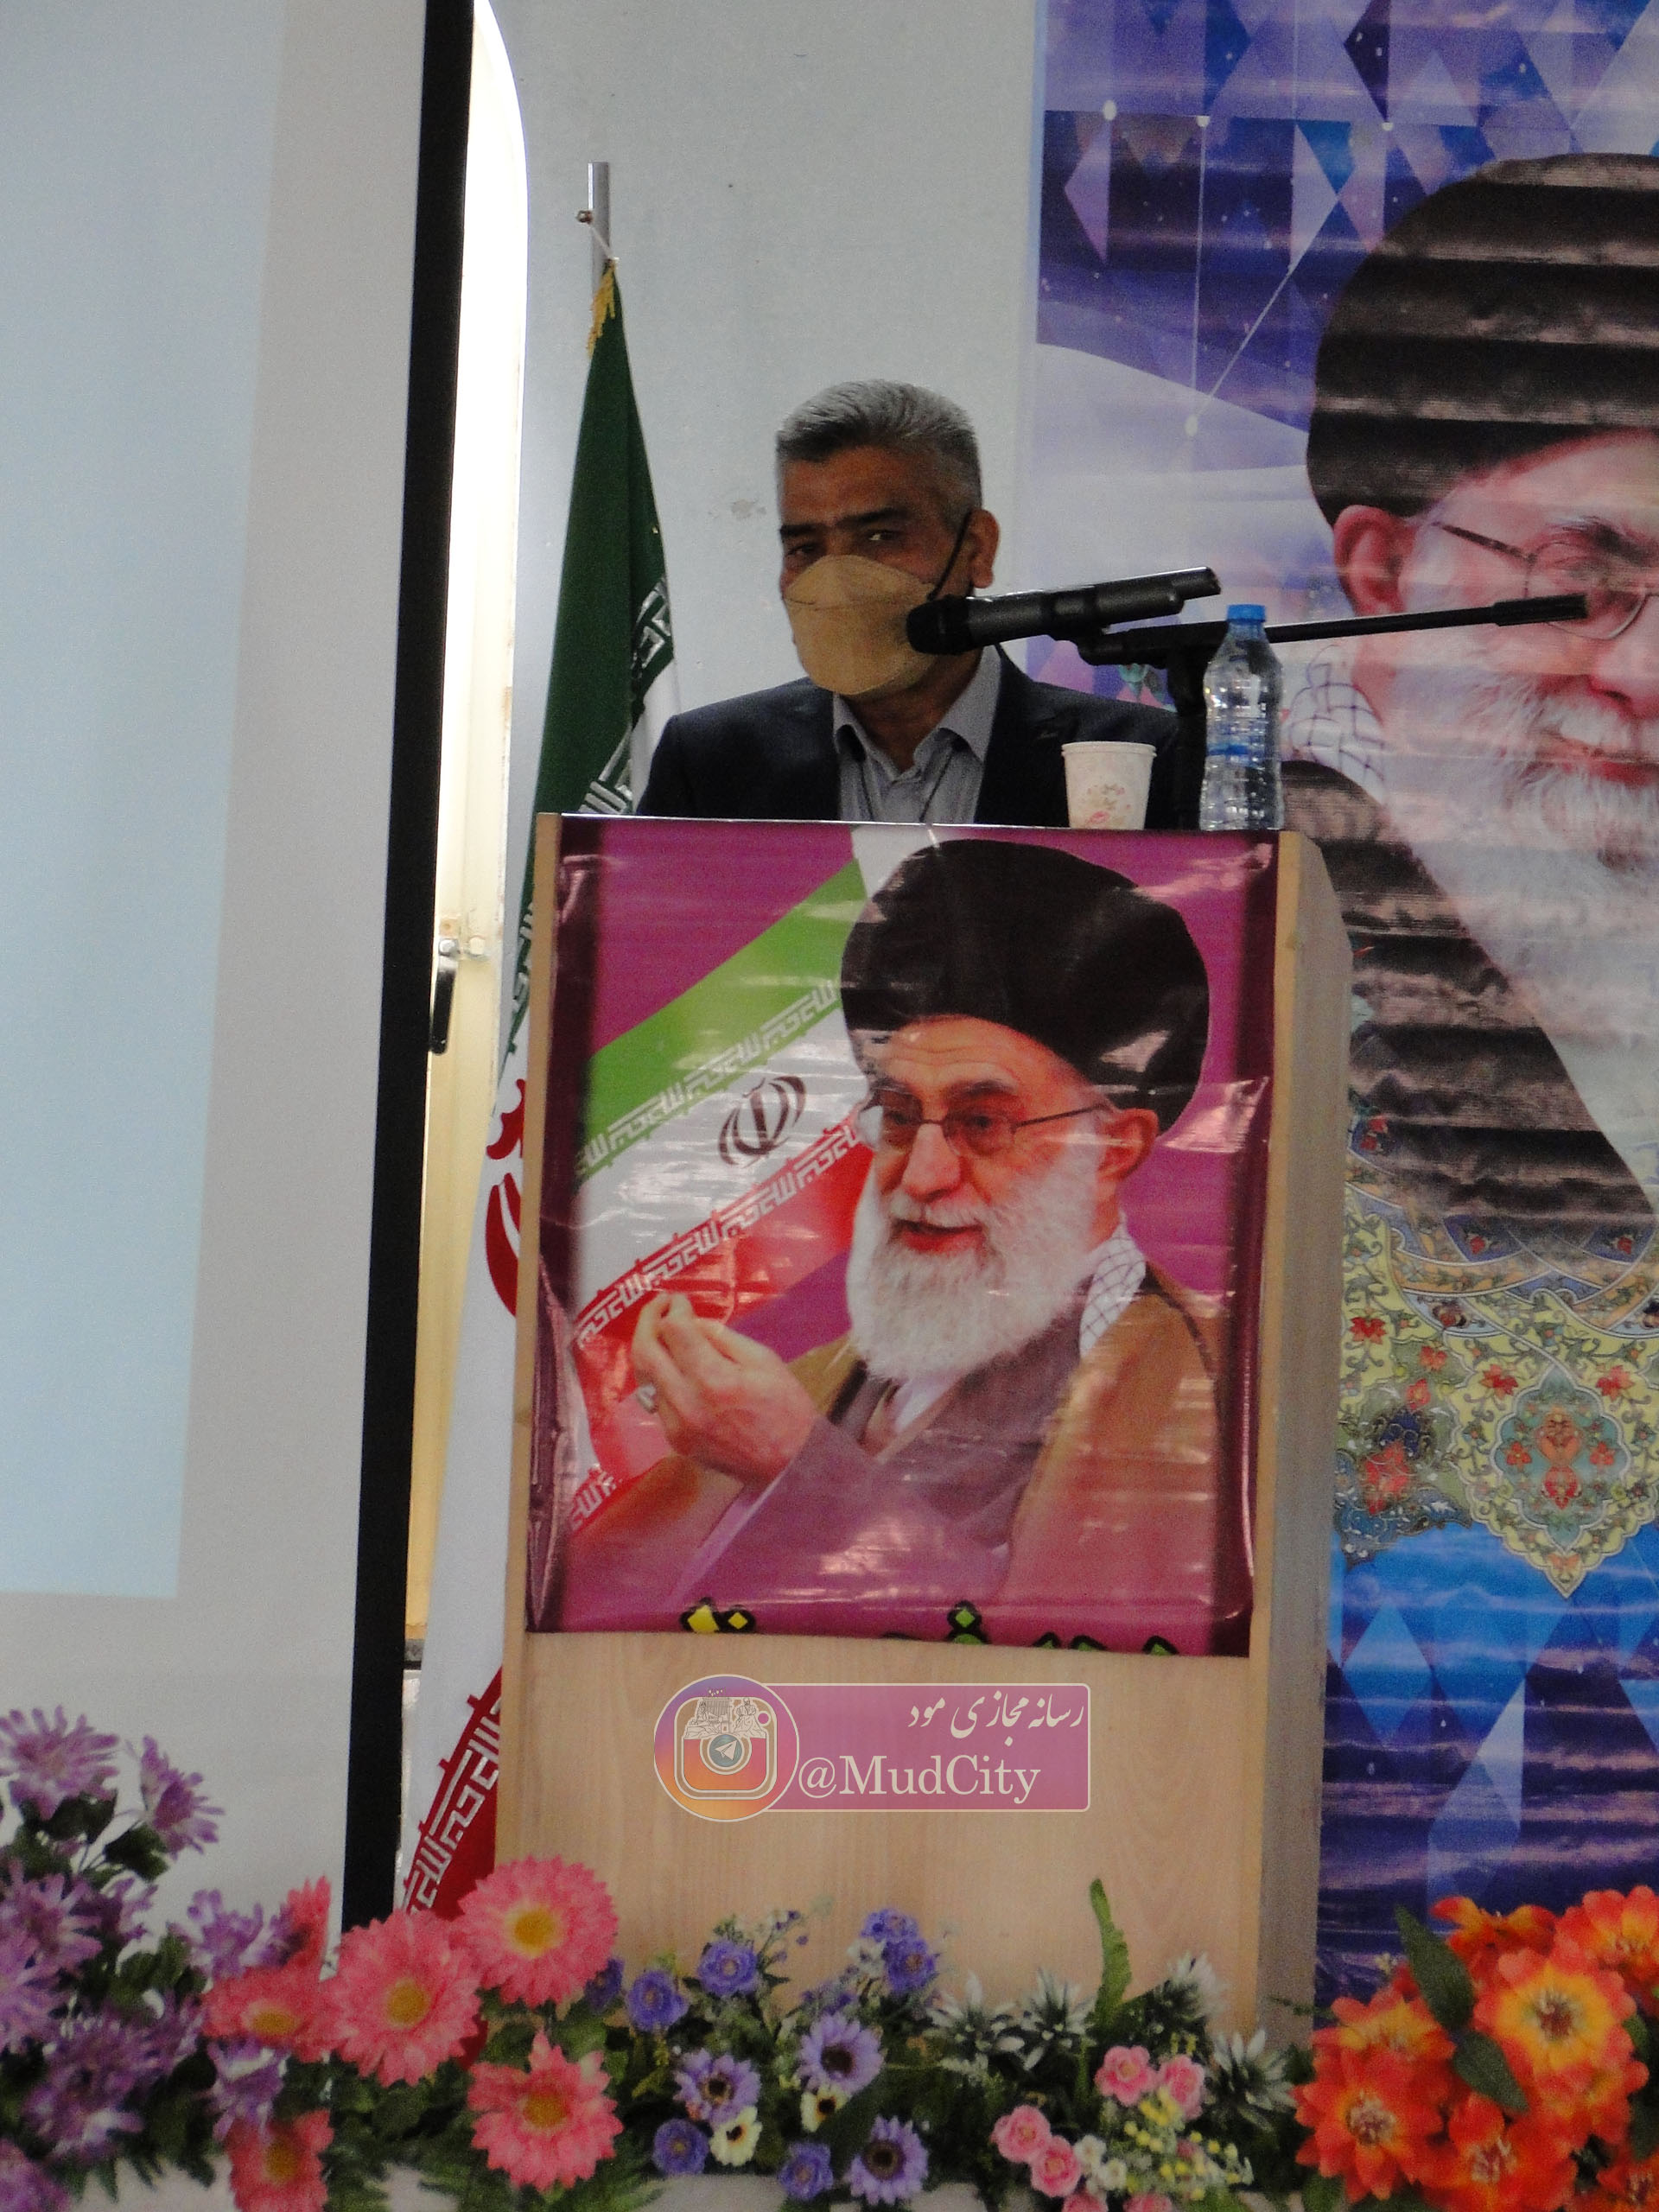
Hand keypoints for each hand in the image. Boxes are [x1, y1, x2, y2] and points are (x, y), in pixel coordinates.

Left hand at [631, 1293, 817, 1486]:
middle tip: (660, 1305)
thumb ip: (723, 1337)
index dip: (674, 1308)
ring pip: (644, 1376)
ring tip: (660, 1330)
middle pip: (646, 1350)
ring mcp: (676, 1426)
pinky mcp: (675, 1440)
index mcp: (713, 1380)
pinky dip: (658, 1375)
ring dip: (648, 1346)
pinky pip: (655, 1398)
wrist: (789, 1465)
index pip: (674, 1331)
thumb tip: (692, 1322)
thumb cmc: (786, 1408)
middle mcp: (686, 1403)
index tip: (681, 1300)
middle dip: (648, 1319)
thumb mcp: (764, 1360)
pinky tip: (671, 1364)